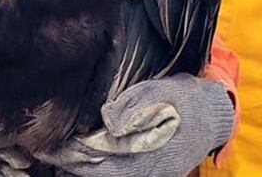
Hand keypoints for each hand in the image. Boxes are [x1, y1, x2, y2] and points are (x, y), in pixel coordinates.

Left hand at [35, 74, 234, 176]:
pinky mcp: (153, 172)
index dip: (72, 157)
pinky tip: (86, 154)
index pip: (98, 166)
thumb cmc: (183, 98)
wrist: (213, 113)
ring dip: (85, 167)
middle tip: (47, 150)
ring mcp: (150, 174)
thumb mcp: (157, 93)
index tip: (49, 147)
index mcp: (146, 156)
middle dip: (73, 164)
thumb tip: (106, 120)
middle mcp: (146, 173)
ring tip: (61, 153)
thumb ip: (131, 108)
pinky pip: (120, 173)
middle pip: (99, 175)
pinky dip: (100, 167)